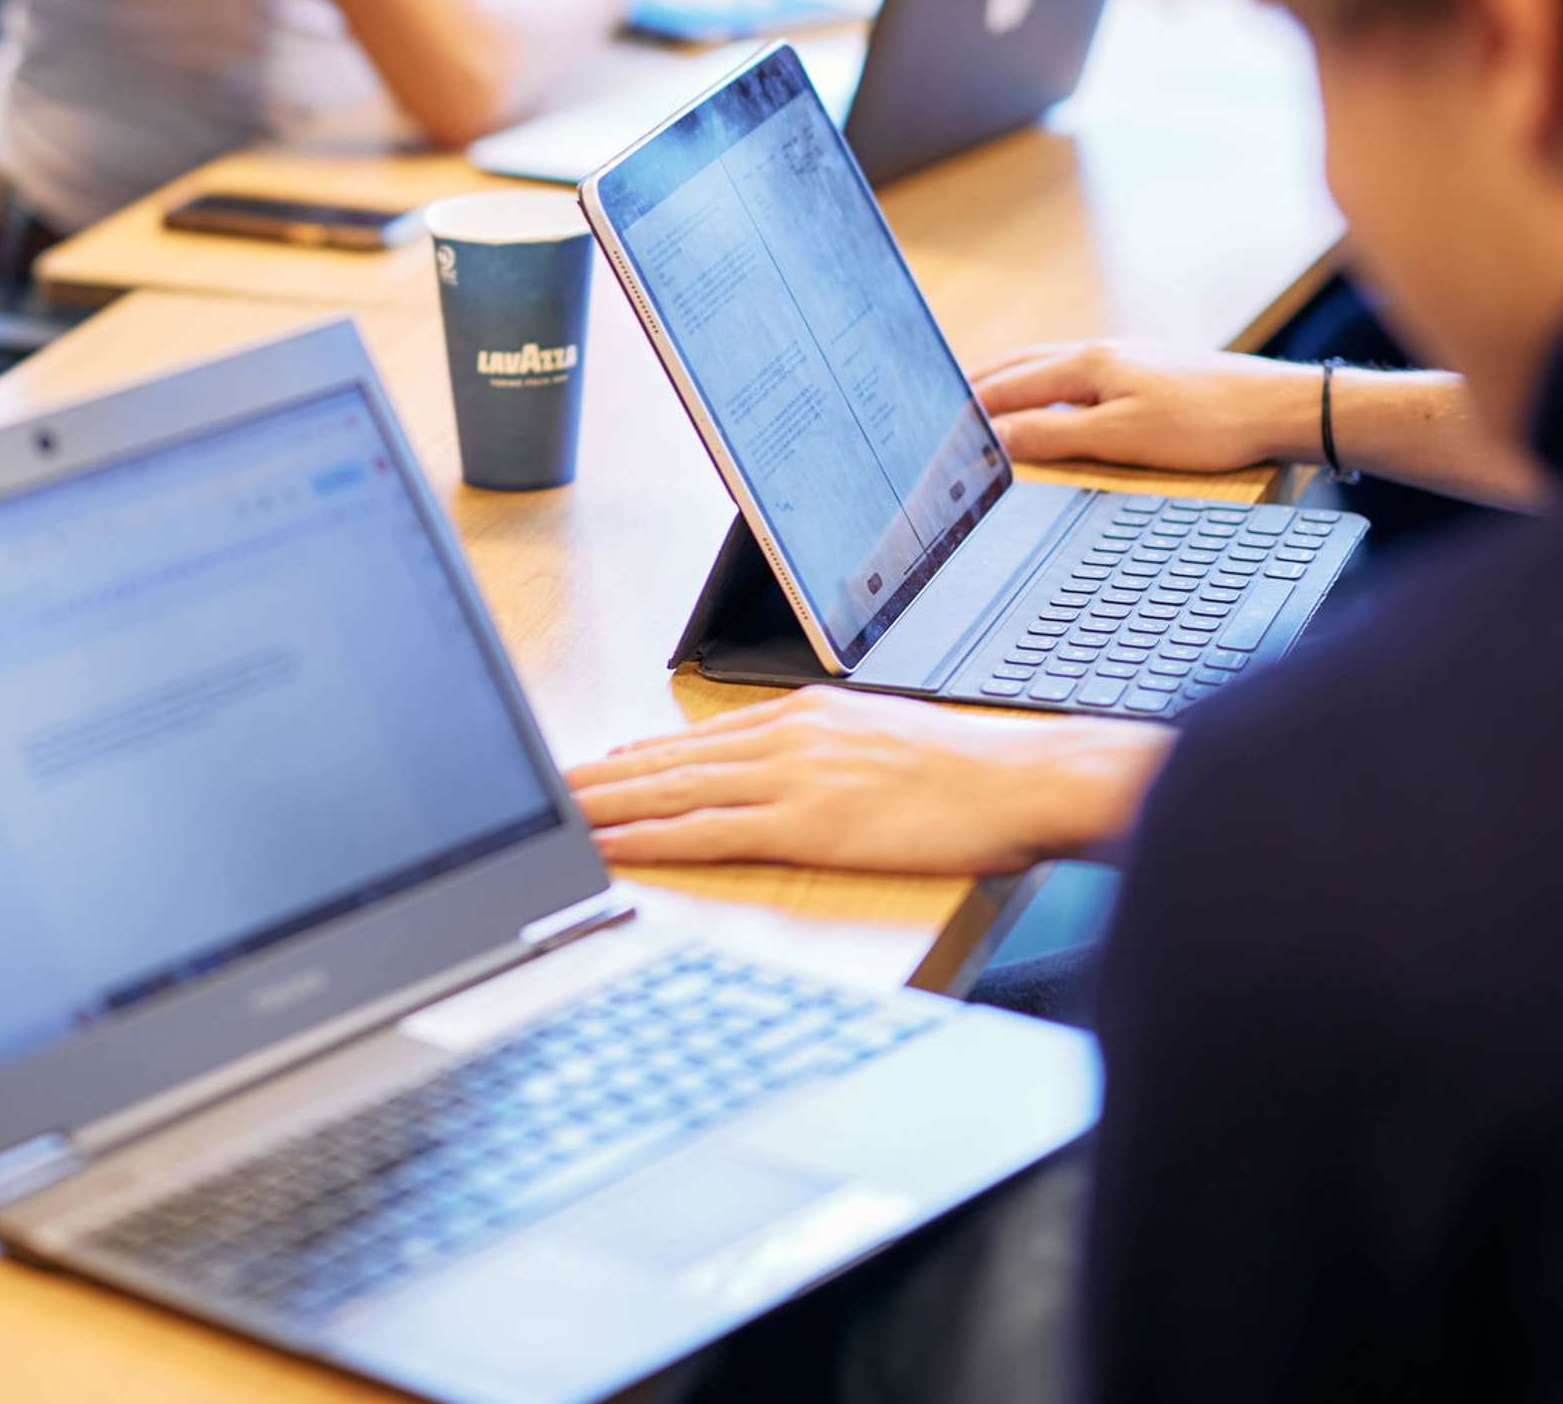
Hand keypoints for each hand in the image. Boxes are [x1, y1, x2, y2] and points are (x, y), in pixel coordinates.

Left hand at [566, 689, 1169, 875]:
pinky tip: (610, 846)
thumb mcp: (882, 740)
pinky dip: (650, 840)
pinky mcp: (806, 822)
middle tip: (539, 786)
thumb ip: (826, 752)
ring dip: (603, 805)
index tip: (590, 766)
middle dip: (596, 777)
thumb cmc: (969, 773)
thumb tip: (783, 772)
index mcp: (803, 715)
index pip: (695, 739)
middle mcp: (785, 736)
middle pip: (667, 760)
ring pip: (671, 790)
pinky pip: (706, 831)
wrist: (1023, 779)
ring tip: (553, 813)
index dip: (634, 756)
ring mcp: (791, 776)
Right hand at [969, 340, 1316, 476]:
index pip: (1010, 386)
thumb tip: (996, 436)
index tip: (937, 425)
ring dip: (1013, 377)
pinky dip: (1047, 381)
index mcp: (1088, 365)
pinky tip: (1057, 395)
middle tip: (943, 400)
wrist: (1279, 407)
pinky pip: (1079, 370)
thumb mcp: (1122, 438)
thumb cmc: (1206, 424)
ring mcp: (1128, 356)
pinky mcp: (1151, 368)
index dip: (971, 407)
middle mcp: (1103, 351)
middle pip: (1023, 364)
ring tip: (986, 392)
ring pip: (1051, 363)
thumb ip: (1054, 435)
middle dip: (981, 381)